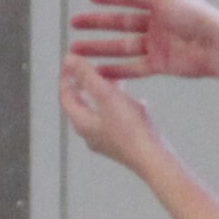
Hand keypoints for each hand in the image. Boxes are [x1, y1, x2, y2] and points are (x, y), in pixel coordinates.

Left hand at [58, 53, 165, 170]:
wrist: (152, 157)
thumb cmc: (129, 129)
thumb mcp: (107, 95)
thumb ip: (87, 76)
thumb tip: (69, 60)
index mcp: (82, 123)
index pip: (66, 97)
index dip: (66, 78)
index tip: (69, 63)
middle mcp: (91, 134)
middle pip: (82, 105)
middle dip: (85, 85)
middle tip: (89, 69)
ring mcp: (107, 141)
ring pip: (101, 112)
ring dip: (104, 95)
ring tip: (114, 81)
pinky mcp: (123, 143)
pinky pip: (118, 120)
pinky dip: (122, 107)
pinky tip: (139, 102)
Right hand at [72, 0, 218, 81]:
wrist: (217, 47)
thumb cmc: (198, 18)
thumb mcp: (165, 0)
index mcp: (160, 3)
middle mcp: (157, 23)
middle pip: (121, 24)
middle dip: (97, 25)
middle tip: (75, 25)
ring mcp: (157, 45)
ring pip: (122, 47)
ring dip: (100, 49)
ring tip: (78, 50)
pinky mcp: (160, 64)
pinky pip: (133, 68)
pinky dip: (117, 70)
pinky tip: (99, 71)